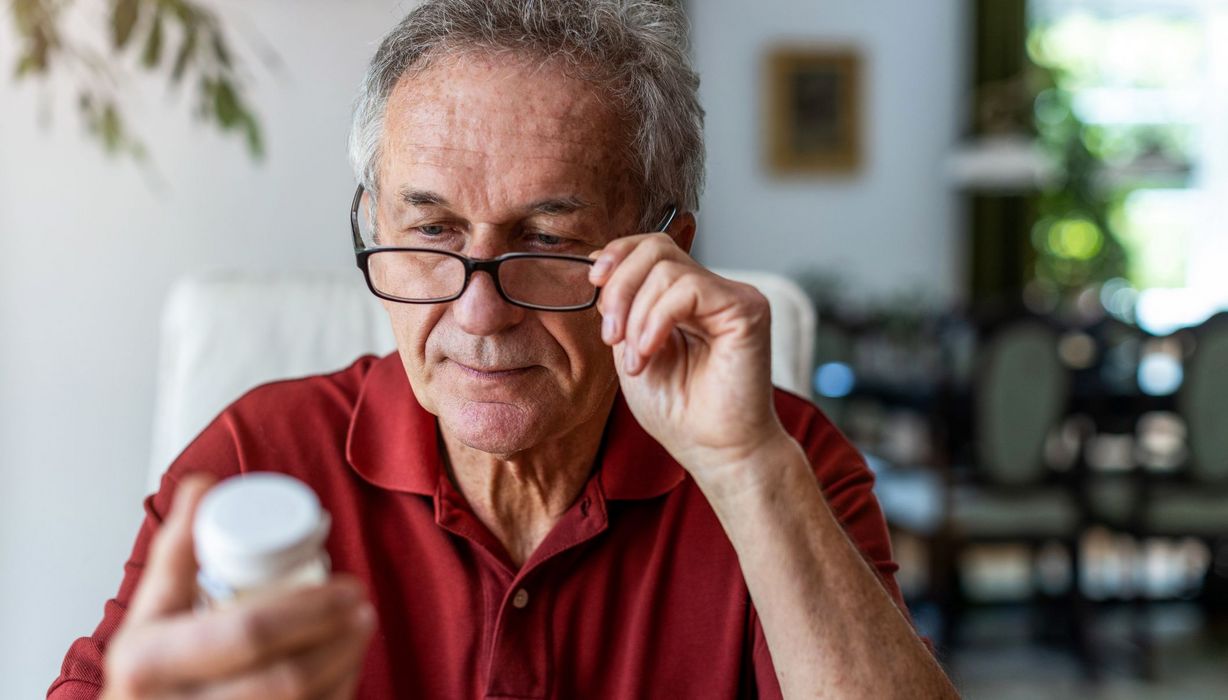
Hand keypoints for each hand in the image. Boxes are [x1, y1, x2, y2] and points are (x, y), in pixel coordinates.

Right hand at [102, 474, 375, 699]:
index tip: (347, 586)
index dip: (310, 609)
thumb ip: (177, 551)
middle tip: (363, 606)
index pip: (247, 632)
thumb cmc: (153, 671)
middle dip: (339, 638)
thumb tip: (204, 485)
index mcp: (145, 662)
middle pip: (285, 678)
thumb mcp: (150, 613)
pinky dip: (336, 694)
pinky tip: (345, 670)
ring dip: (345, 664)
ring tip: (362, 628)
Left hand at [589, 232, 791, 489]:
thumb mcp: (632, 349)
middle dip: (620, 287)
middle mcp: (713, 290)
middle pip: (656, 248)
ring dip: (636, 316)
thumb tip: (600, 265)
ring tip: (636, 359)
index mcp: (686, 296)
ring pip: (667, 269)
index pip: (651, 247)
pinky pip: (689, 289)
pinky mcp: (747, 309)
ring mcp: (733, 296)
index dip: (617, 254)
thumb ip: (623, 308)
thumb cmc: (679, 411)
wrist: (715, 451)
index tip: (594, 285)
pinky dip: (657, 320)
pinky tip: (650, 352)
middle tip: (610, 335)